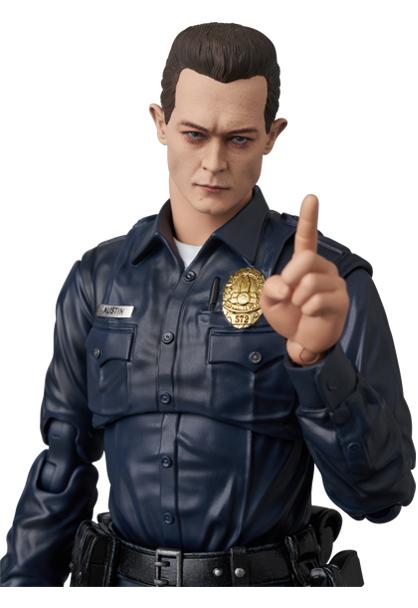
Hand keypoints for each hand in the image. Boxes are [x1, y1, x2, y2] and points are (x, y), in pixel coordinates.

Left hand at [260, 194, 349, 365]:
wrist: (301, 341)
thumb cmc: (288, 316)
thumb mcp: (270, 300)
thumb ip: (270, 287)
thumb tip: (286, 286)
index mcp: (305, 264)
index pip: (307, 237)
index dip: (309, 217)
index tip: (311, 197)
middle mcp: (323, 269)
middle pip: (306, 258)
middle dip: (290, 276)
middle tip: (287, 293)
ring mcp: (334, 284)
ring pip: (310, 282)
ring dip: (297, 299)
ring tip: (300, 307)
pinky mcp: (341, 301)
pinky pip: (317, 300)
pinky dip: (307, 310)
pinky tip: (311, 315)